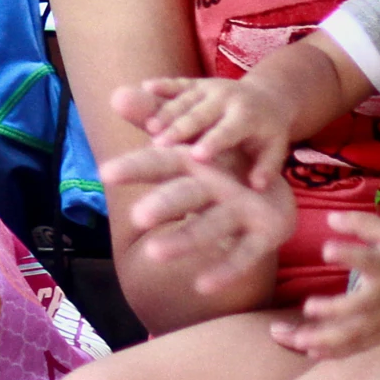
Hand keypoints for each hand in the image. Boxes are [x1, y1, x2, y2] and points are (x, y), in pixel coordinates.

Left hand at [100, 139, 296, 298]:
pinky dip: (225, 270)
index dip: (135, 167)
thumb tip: (116, 93)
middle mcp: (219, 183)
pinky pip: (244, 255)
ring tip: (154, 253)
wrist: (274, 187)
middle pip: (188, 192)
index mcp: (195, 164)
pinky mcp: (264, 233)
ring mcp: (243, 208)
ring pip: (212, 225)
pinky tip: (201, 286)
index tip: (105, 173)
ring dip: (185, 239)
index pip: (161, 163)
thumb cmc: (215, 171)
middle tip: (136, 217)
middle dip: (165, 203)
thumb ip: (152, 125)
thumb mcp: (183, 154)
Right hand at [121, 76, 294, 189]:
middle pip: (200, 115)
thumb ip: (267, 168)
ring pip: (185, 100)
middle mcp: (227, 98)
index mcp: (247, 116)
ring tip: (151, 130)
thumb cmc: (268, 132)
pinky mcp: (198, 82)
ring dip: (166, 113)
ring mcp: (211, 87)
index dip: (213, 143)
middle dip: (179, 129)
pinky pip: (178, 82)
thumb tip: (256, 186)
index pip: (228, 131)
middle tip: (159, 146)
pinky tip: (145, 86)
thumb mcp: (276, 149)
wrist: (268, 96)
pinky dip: (162, 84)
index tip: (196, 157)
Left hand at [285, 212, 379, 359]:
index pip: (368, 260)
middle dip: (333, 310)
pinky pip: (354, 347)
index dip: (348, 255)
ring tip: (294, 338)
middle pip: (358, 308)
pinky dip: (332, 352)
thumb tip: (329, 218)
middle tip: (307, 307)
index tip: (326, 250)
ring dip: (323, 339)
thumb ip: (360, 223)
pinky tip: (307, 350)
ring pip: (352, 335)